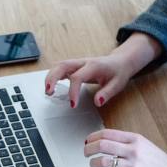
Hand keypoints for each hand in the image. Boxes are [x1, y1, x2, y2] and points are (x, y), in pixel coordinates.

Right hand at [43, 32, 161, 108]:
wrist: (119, 62)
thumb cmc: (118, 72)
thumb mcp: (117, 84)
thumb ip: (107, 93)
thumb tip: (97, 102)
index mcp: (93, 66)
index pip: (78, 77)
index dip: (73, 91)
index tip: (72, 104)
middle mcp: (83, 62)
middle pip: (63, 65)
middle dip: (52, 78)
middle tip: (48, 92)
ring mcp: (78, 63)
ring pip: (59, 65)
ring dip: (50, 77)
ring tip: (47, 91)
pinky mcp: (75, 66)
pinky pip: (61, 68)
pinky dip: (53, 76)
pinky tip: (51, 86)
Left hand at [83, 129, 166, 166]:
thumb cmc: (162, 164)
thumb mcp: (146, 146)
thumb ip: (128, 143)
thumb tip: (108, 143)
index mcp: (136, 139)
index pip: (107, 133)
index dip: (93, 137)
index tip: (87, 141)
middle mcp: (133, 150)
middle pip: (102, 145)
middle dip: (88, 149)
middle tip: (85, 153)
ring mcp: (133, 165)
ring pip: (103, 161)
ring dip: (93, 163)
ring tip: (93, 166)